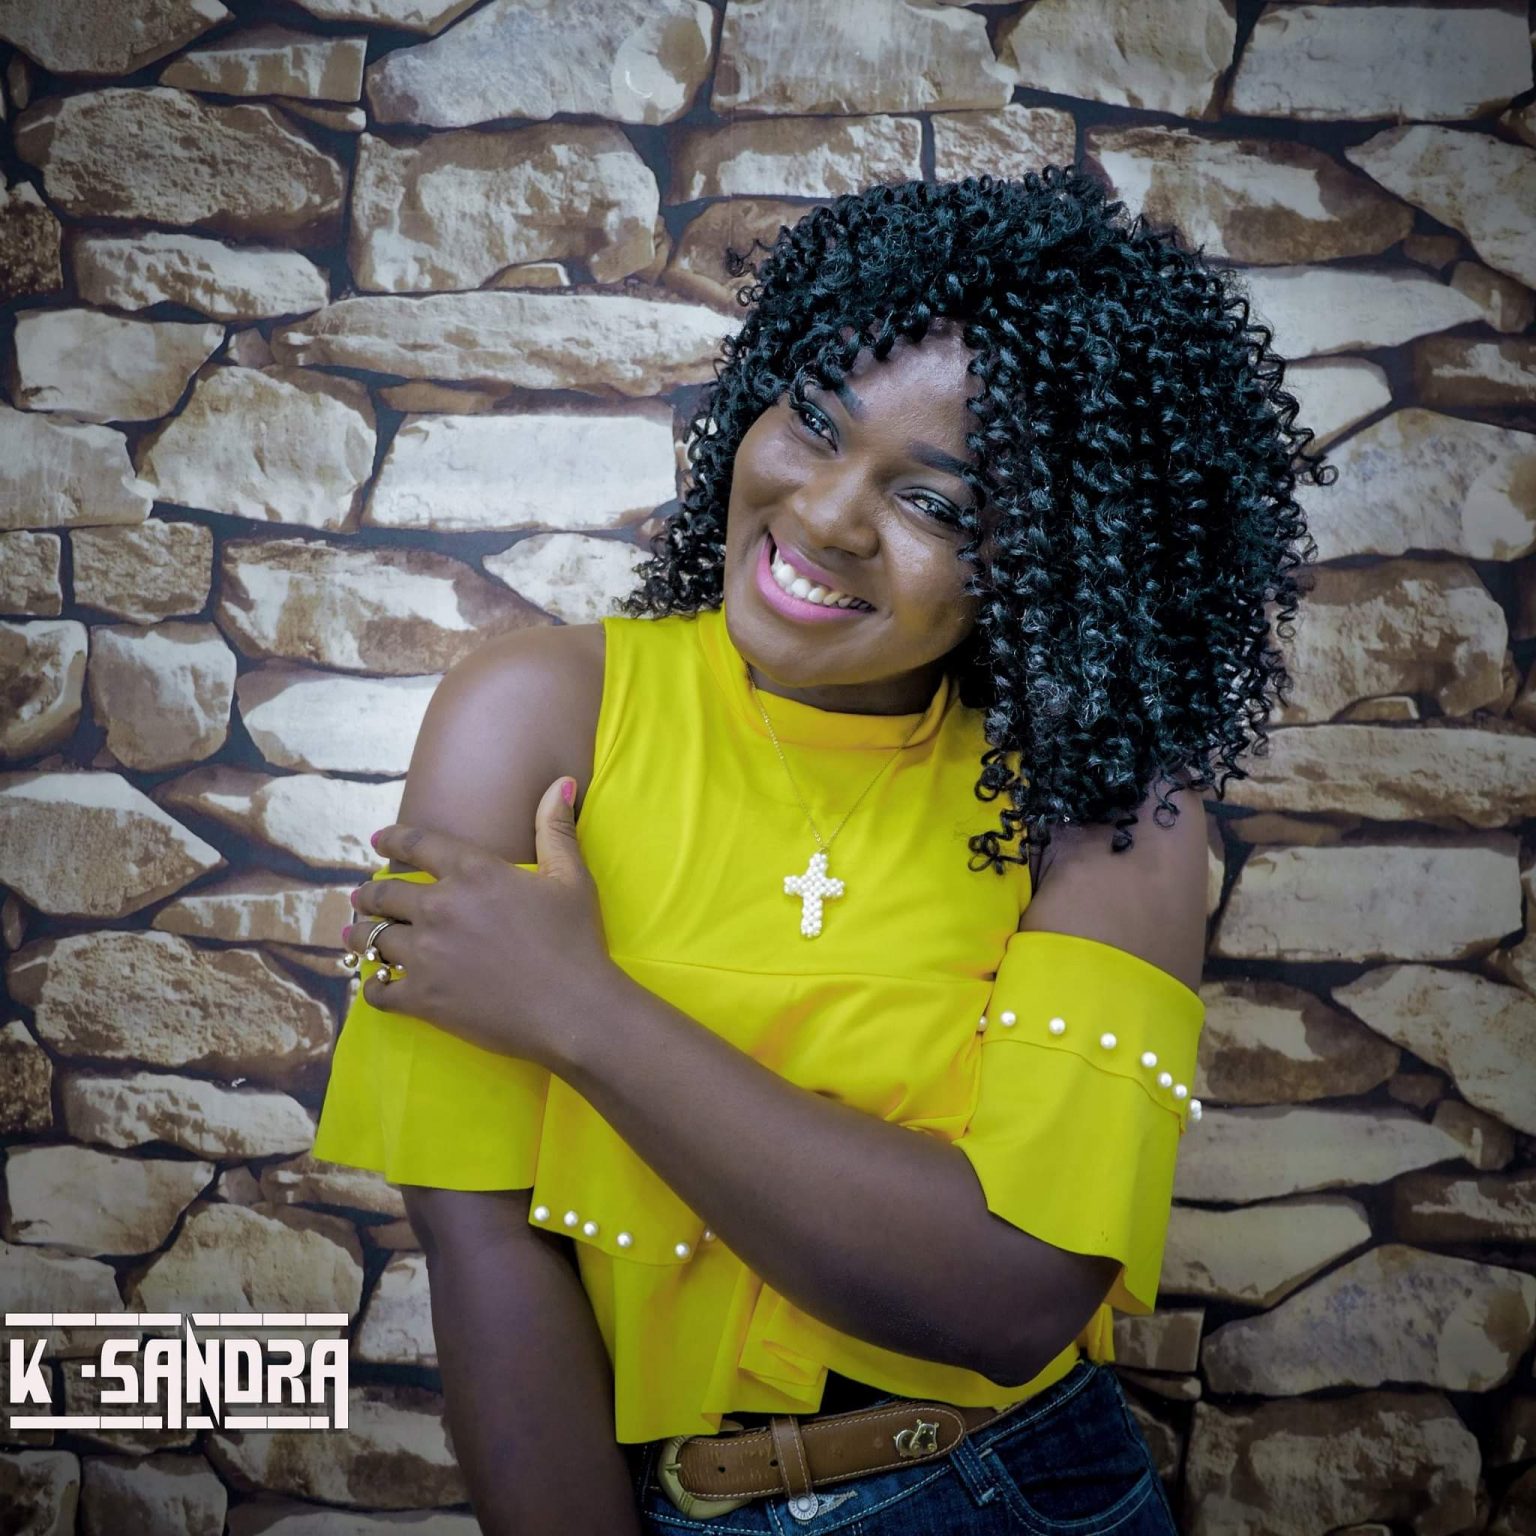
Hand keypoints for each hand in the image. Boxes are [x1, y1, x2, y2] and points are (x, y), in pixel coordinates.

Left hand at [342, 776, 615, 1066]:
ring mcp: (427, 955)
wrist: (572, 1010)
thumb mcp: (570, 878)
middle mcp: (440, 907)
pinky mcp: (423, 998)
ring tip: (353, 935)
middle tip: (359, 897)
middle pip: (384, 894)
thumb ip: (555, 829)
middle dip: (367, 894)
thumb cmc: (575, 941)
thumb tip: (560, 782)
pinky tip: (374, 984)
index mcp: (474, 873)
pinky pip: (380, 990)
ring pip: (374, 939)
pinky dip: (373, 986)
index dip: (392, 839)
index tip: (377, 840)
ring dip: (360, 936)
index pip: (417, 845)